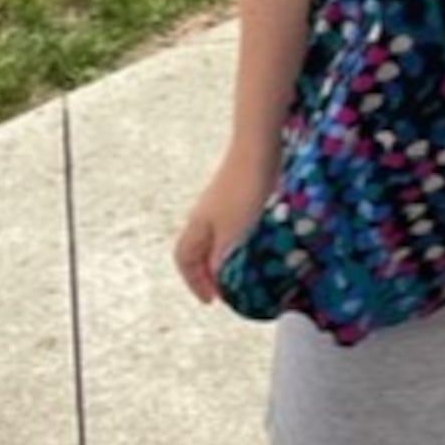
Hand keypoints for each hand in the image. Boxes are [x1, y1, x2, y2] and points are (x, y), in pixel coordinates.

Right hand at [173, 154, 272, 305]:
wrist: (260, 145)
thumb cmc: (245, 190)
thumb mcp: (232, 236)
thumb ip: (223, 262)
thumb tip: (220, 282)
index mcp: (198, 225)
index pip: (184, 258)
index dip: (195, 282)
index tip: (213, 299)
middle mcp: (206, 213)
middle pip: (199, 248)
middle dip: (211, 271)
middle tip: (230, 288)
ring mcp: (223, 200)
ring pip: (218, 235)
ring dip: (228, 255)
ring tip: (247, 268)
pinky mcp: (241, 190)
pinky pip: (234, 223)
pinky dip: (241, 239)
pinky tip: (261, 240)